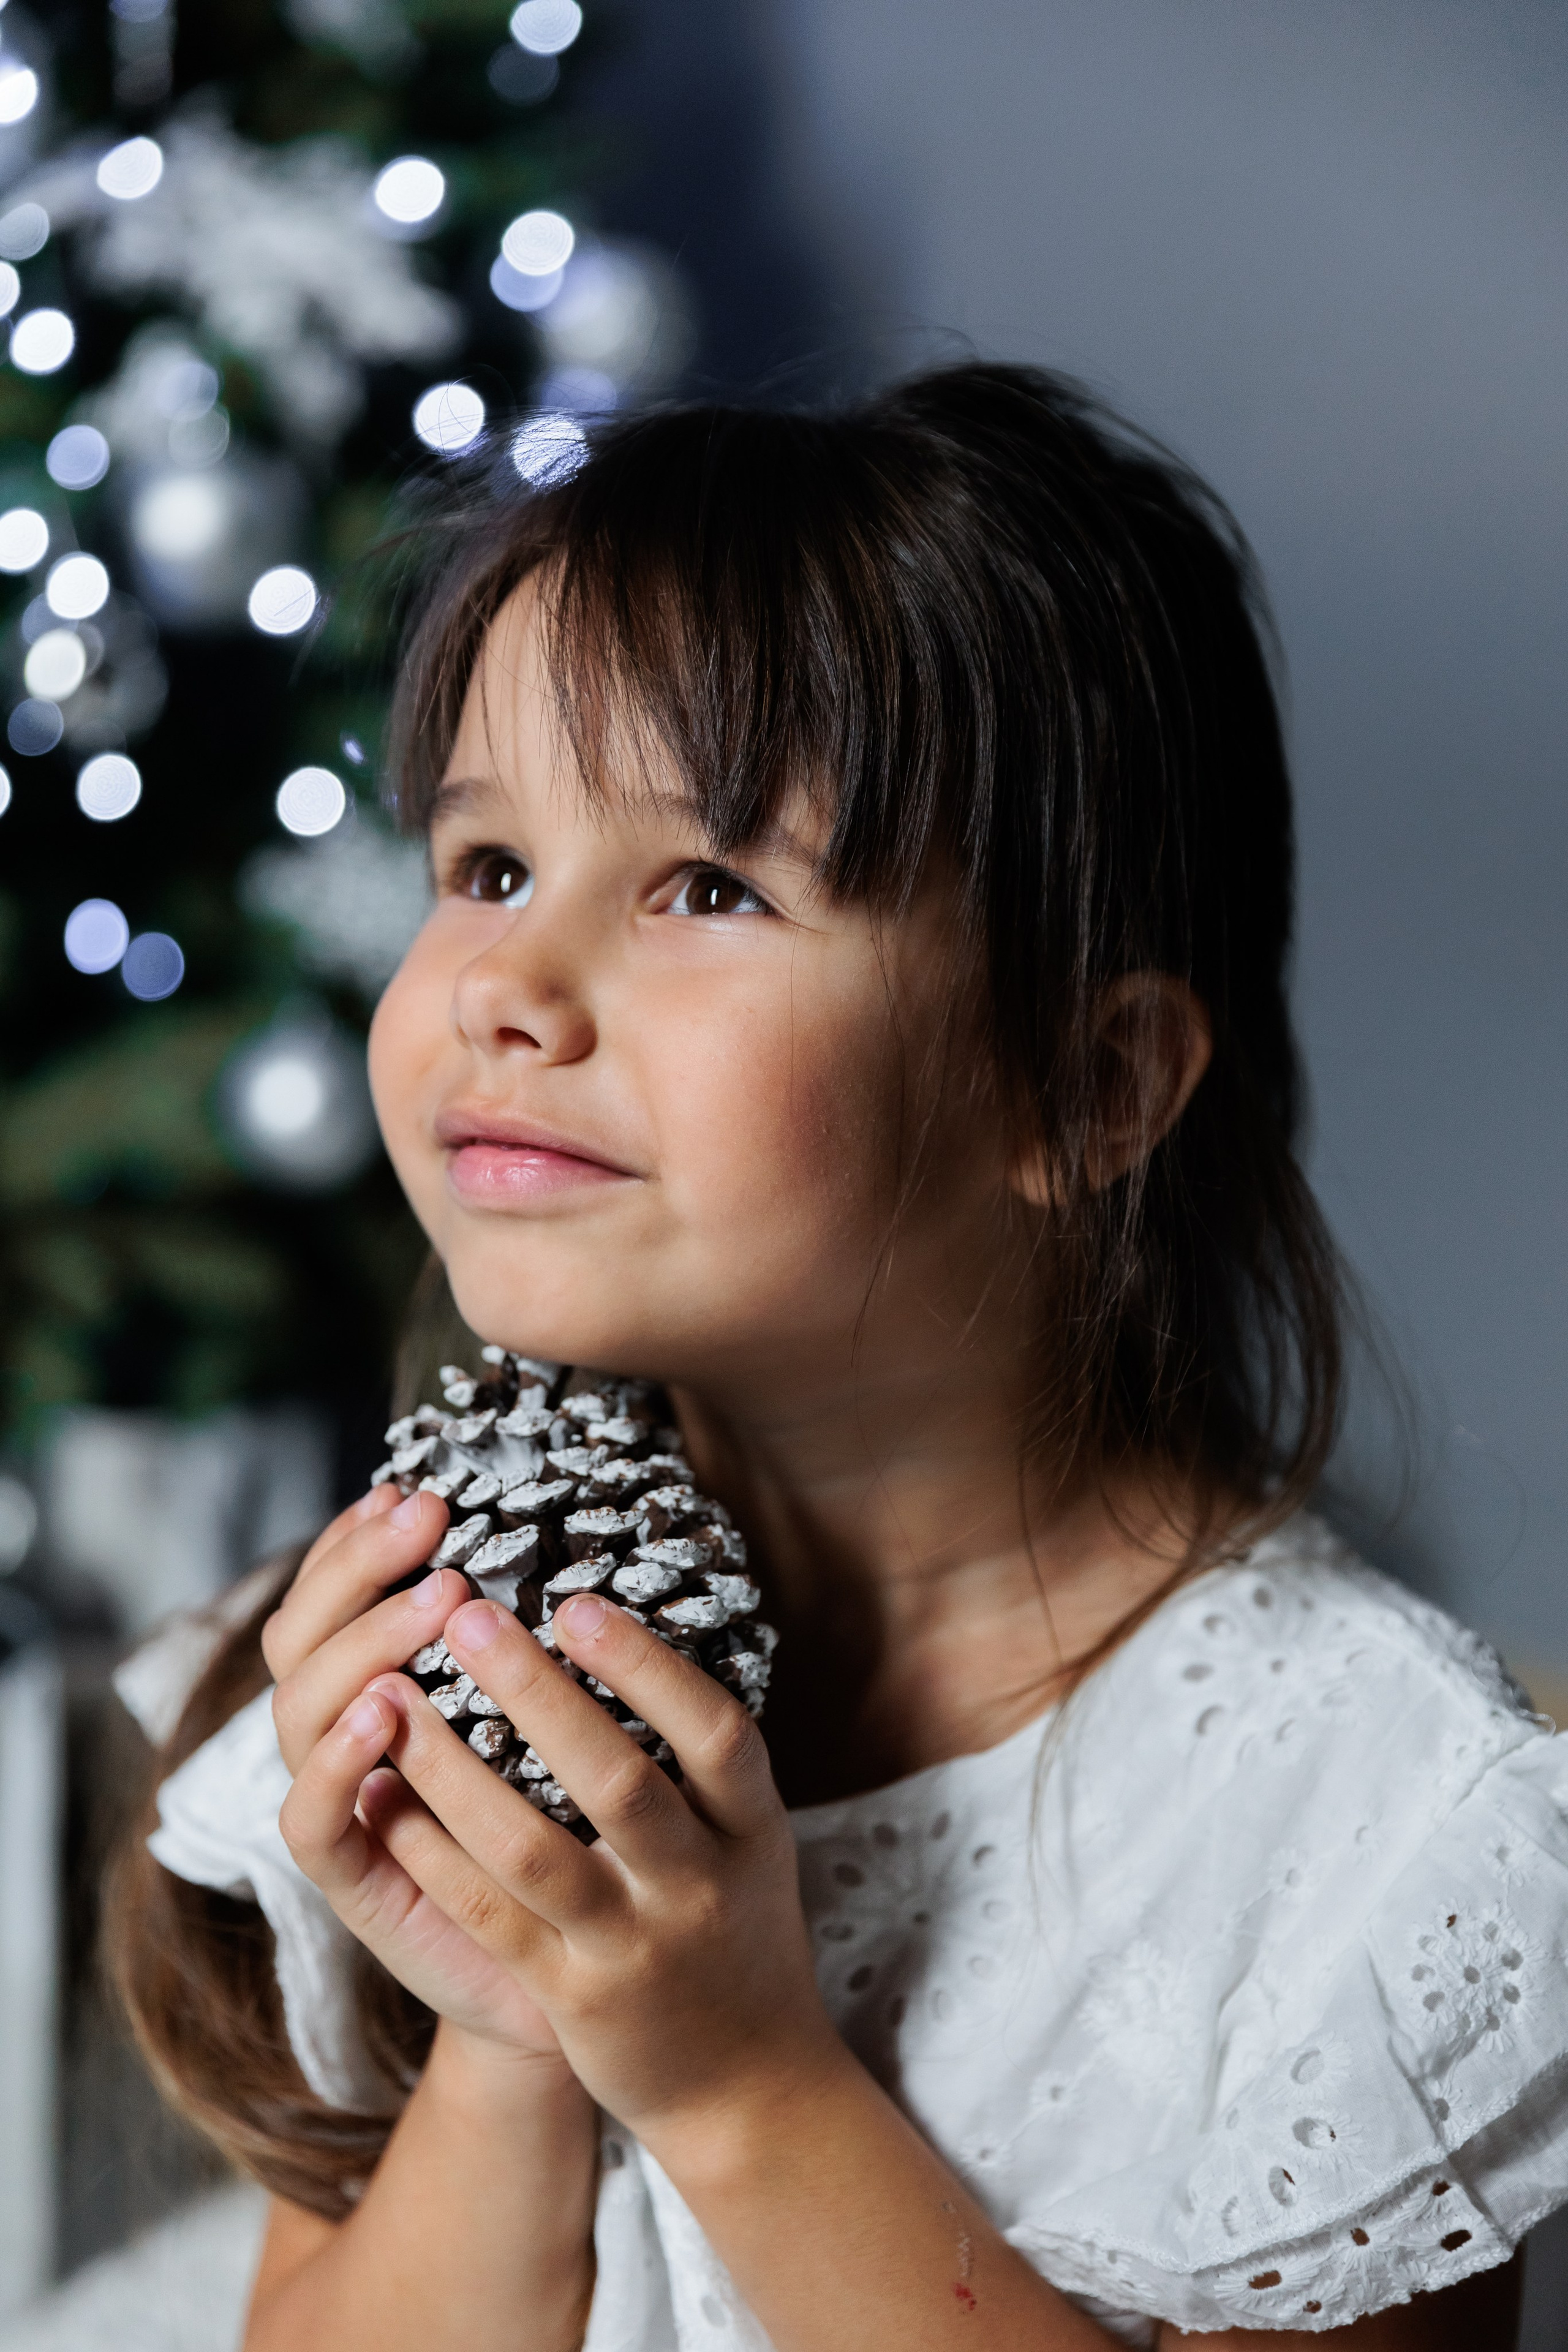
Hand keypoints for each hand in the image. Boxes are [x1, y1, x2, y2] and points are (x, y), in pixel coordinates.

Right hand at [268, 1485, 563, 2057]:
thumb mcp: (556, 1734)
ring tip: (434, 1599)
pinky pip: (313, 1819)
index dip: (357, 1540)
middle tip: (428, 1518)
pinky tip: (385, 1711)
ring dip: (364, 1643)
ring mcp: (345, 1809)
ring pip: (301, 1709)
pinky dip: (338, 1760)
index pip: (334, 1597)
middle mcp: (349, 1741)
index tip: (414, 1489)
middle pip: (303, 1637)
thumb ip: (530, 1654)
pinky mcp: (354, 1885)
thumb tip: (568, 1539)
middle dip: (359, 1566)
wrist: (569, 1989)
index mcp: (384, 1691)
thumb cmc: (572, 1842)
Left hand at [324, 1592, 840, 2149]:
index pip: (718, 1733)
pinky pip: (487, 1915)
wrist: (747, 2084)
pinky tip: (383, 1797)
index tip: (579, 1603)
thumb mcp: (751, 1839)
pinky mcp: (572, 1998)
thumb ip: (706, 1756)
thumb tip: (633, 1627)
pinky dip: (430, 1850)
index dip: (651, 1668)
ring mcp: (632, 1947)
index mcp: (753, 1830)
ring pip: (531, 1850)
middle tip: (466, 1615)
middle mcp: (698, 1886)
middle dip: (535, 1693)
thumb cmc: (735, 1927)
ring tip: (395, 1698)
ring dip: (453, 1769)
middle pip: (618, 1781)